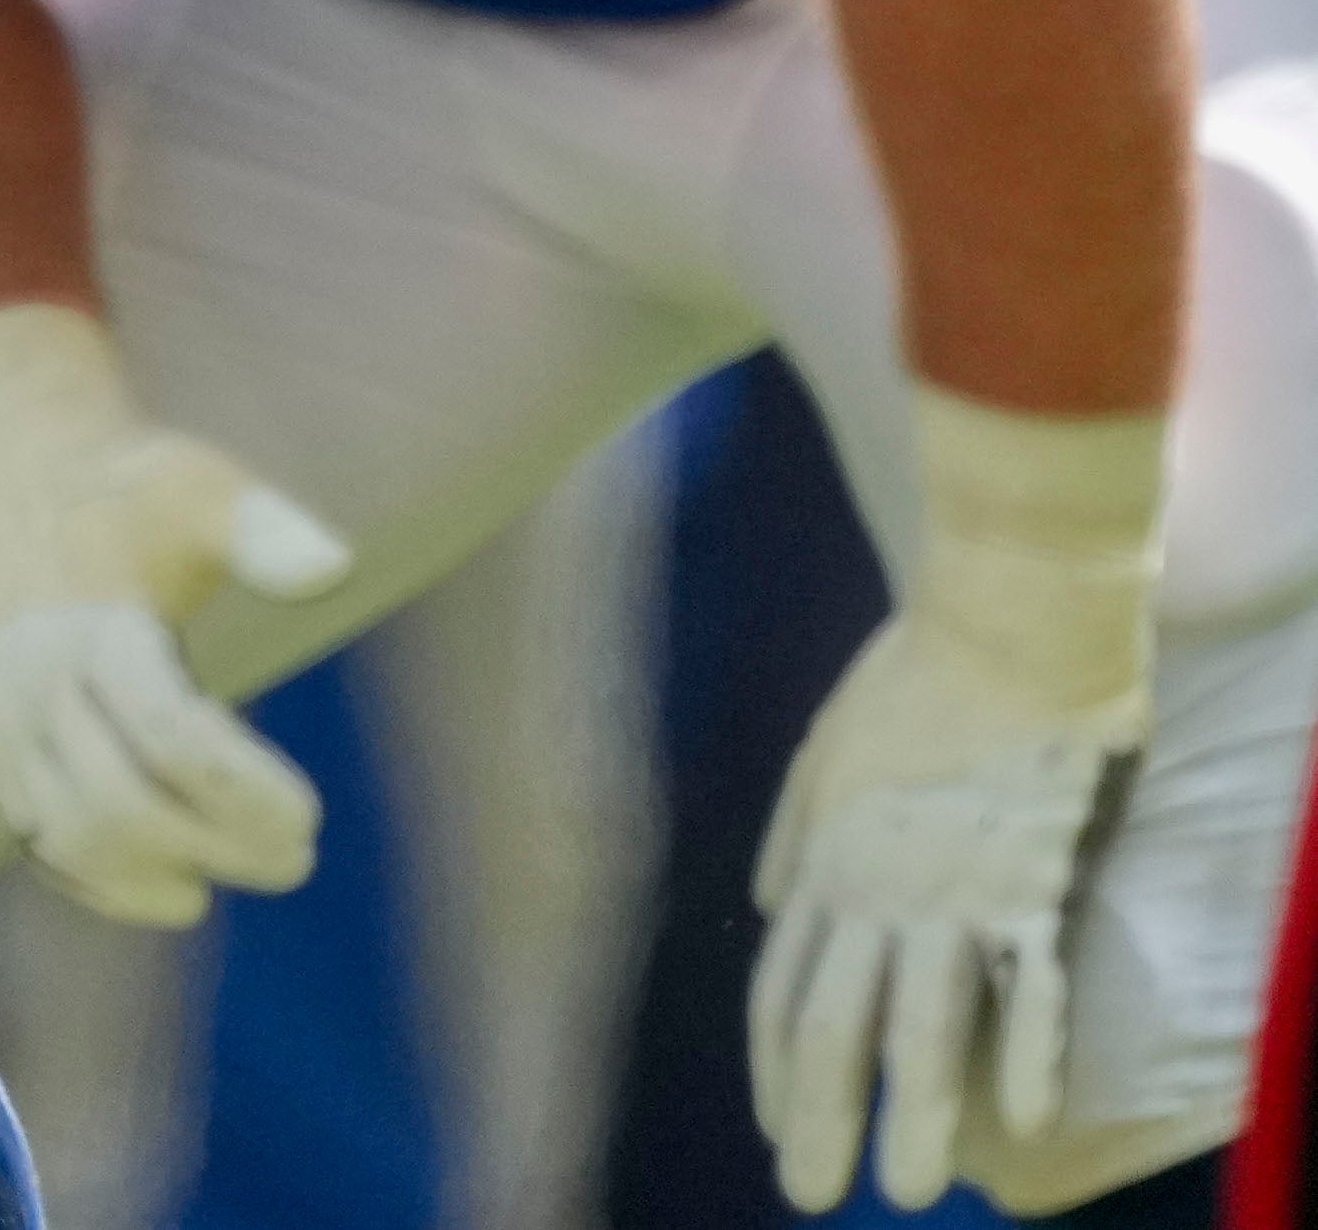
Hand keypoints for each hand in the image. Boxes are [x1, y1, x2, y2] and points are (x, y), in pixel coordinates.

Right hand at [0, 302, 359, 930]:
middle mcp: (33, 681)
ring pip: (70, 837)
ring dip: (157, 876)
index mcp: (87, 623)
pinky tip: (170, 888)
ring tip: (233, 873)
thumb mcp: (193, 483)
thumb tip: (333, 567)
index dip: (243, 791)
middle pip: (119, 804)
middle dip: (216, 846)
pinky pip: (37, 842)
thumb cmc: (123, 493)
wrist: (4, 484)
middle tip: (296, 857)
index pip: (166, 735)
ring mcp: (5, 721)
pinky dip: (102, 885)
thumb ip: (259, 527)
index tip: (310, 816)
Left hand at [744, 393, 1166, 1215]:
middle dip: (819, 1114)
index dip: (772, 1065)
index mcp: (824, 863)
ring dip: (914, 1112)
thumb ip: (790, 835)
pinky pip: (1026, 981)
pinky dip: (1026, 1049)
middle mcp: (875, 892)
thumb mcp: (820, 750)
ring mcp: (953, 893)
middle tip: (811, 1192)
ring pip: (923, 1022)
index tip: (773, 1126)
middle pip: (834, 1022)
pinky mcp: (1030, 882)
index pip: (782, 988)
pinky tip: (1023, 1115)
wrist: (1003, 624)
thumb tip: (767, 908)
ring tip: (908, 1187)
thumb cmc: (912, 677)